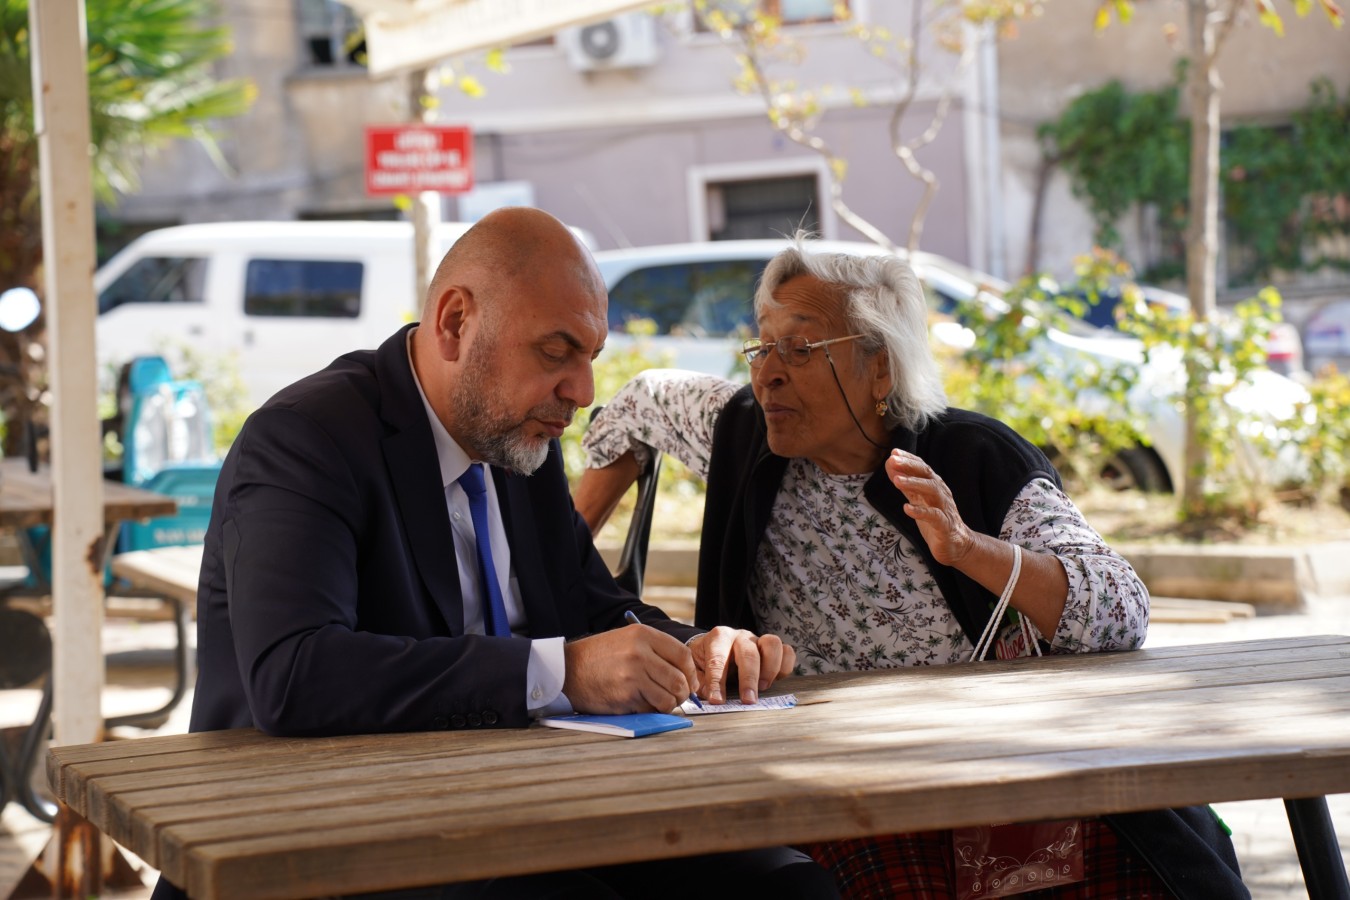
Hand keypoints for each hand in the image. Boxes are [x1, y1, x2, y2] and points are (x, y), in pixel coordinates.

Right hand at [563, 626, 697, 713]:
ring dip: (668, 705)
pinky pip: (651, 709)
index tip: (690, 682)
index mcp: (643, 635)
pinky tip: (639, 703)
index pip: (683, 655)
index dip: (691, 673)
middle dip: (682, 693)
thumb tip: (686, 673)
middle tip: (677, 697)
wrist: (567, 670)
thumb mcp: (627, 640)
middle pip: (679, 680)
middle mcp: (640, 653)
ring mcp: (632, 676)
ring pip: (669, 698)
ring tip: (658, 702)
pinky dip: (650, 710)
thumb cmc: (599, 657)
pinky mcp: (625, 696)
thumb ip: (655, 651)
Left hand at [688, 627, 795, 704]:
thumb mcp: (695, 670)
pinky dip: (785, 667)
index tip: (717, 701)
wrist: (715, 650)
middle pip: (749, 653)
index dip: (717, 682)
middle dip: (748, 679)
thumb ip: (698, 682)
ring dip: (770, 668)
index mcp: (718, 638)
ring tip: (763, 688)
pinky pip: (787, 652)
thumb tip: (707, 696)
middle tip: (748, 701)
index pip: (717, 659)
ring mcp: (759, 640)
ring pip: (773, 644)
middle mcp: (740, 636)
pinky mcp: (773, 649)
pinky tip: (775, 681)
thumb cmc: (704, 662)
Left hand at [886, 449, 974, 566]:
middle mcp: (941, 493)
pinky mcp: (945, 526)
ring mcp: (944, 508)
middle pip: (927, 474)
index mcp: (935, 486)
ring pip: (932, 491)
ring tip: (897, 481)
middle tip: (893, 460)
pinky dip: (921, 511)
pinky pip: (935, 516)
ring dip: (914, 484)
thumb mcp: (919, 500)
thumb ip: (906, 485)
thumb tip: (891, 466)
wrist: (957, 545)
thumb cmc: (935, 520)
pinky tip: (907, 508)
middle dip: (910, 466)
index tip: (893, 452)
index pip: (922, 467)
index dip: (909, 459)